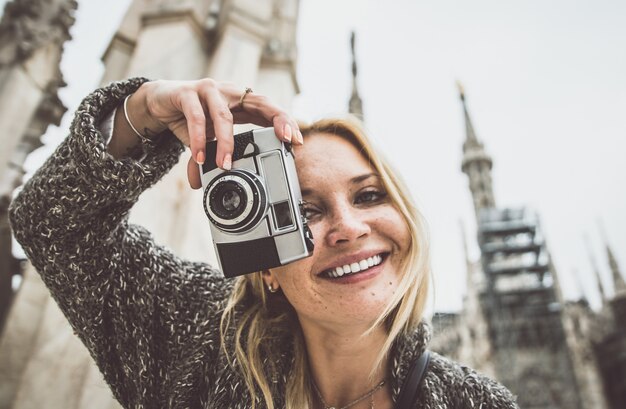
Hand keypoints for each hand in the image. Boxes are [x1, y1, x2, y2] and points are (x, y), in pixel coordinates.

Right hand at [127, 78, 301, 188]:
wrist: (158, 102)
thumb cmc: (191, 118)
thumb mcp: (210, 139)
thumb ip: (217, 156)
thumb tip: (214, 184)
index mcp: (241, 101)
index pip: (269, 108)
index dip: (284, 122)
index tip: (297, 141)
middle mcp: (229, 92)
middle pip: (260, 102)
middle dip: (277, 120)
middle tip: (285, 140)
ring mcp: (209, 90)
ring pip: (224, 116)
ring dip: (226, 143)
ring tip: (224, 164)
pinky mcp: (186, 93)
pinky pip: (196, 118)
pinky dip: (199, 139)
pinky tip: (201, 157)